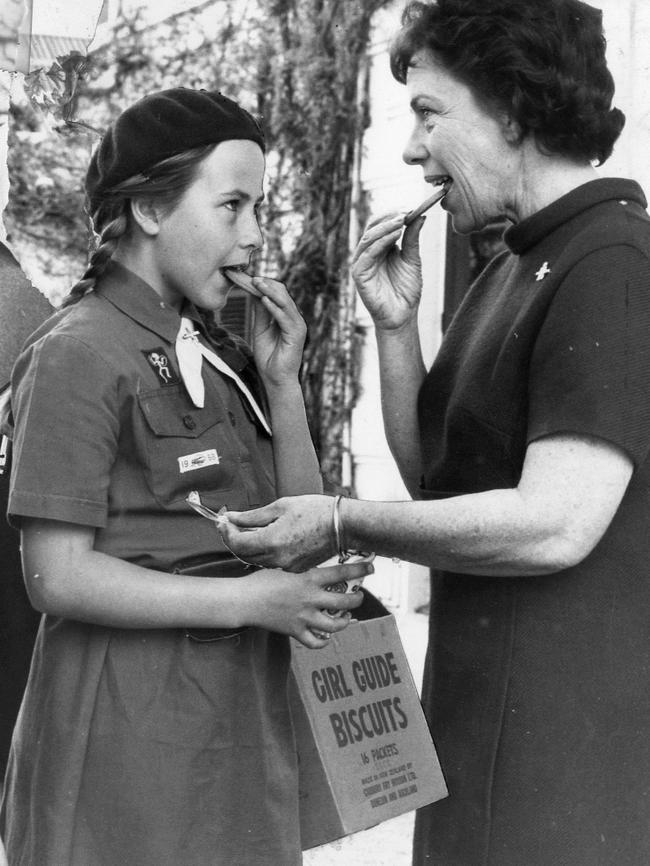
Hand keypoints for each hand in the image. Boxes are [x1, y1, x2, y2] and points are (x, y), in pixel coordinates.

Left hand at [221, 495, 335, 571]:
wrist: (344, 526)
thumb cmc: (316, 511)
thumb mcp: (281, 506)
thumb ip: (253, 516)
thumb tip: (232, 517)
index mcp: (272, 541)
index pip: (236, 543)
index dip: (226, 532)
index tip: (224, 521)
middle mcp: (277, 558)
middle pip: (244, 554)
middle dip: (234, 539)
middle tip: (231, 524)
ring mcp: (287, 566)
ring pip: (258, 560)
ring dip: (249, 546)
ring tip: (250, 528)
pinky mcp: (296, 568)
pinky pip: (273, 562)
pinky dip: (265, 551)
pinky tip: (268, 538)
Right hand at [241, 560, 372, 648]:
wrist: (245, 599)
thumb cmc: (262, 580)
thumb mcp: (286, 567)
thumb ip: (304, 569)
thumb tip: (320, 566)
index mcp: (309, 579)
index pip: (342, 572)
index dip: (359, 570)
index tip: (370, 568)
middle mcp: (311, 598)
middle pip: (346, 601)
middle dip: (357, 599)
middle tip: (359, 596)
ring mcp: (304, 617)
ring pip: (336, 624)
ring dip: (345, 621)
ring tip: (346, 617)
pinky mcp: (296, 631)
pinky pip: (316, 642)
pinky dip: (324, 641)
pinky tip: (326, 635)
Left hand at [249, 277, 306, 384]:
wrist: (275, 380)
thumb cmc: (269, 358)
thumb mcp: (261, 330)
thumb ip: (261, 313)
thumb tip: (256, 294)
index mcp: (287, 317)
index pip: (278, 295)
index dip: (264, 285)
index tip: (248, 278)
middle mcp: (294, 319)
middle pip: (283, 294)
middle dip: (267, 285)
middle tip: (251, 277)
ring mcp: (297, 326)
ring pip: (285, 302)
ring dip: (270, 291)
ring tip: (256, 283)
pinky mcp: (296, 335)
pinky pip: (285, 317)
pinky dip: (274, 308)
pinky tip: (264, 300)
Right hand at [351, 212, 426, 330]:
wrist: (403, 315)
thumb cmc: (406, 291)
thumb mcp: (413, 259)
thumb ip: (412, 239)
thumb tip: (420, 216)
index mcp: (379, 248)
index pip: (380, 224)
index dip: (392, 214)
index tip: (409, 207)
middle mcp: (368, 253)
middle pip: (372, 227)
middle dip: (388, 218)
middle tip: (405, 211)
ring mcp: (362, 263)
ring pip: (368, 238)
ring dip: (385, 227)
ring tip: (401, 220)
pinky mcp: (358, 274)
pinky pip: (367, 254)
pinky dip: (380, 242)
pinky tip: (394, 235)